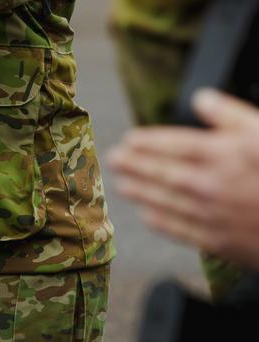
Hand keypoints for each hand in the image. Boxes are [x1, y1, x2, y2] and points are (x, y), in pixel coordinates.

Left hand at [108, 89, 258, 268]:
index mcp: (220, 154)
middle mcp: (210, 185)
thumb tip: (199, 98)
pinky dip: (160, 222)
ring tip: (122, 184)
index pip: (170, 145)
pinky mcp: (221, 243)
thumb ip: (228, 114)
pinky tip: (148, 216)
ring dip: (140, 191)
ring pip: (164, 202)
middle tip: (114, 159)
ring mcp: (213, 216)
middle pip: (160, 173)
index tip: (129, 139)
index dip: (146, 142)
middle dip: (134, 165)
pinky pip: (181, 231)